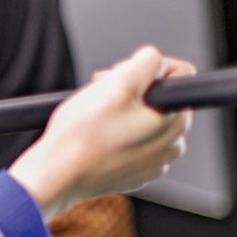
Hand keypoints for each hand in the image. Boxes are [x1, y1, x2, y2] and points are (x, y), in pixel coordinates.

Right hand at [9, 46, 194, 220]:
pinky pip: (134, 141)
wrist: (57, 175)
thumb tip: (157, 60)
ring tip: (97, 119)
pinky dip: (118, 134)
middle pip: (160, 98)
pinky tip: (98, 137)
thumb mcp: (116, 84)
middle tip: (102, 96)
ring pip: (146, 119)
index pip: (178, 75)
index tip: (118, 77)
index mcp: (176, 122)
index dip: (144, 68)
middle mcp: (172, 144)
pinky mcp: (137, 171)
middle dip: (133, 90)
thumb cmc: (81, 135)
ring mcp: (155, 161)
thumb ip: (147, 62)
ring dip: (124, 112)